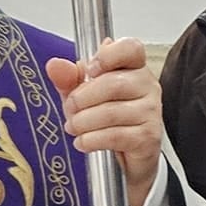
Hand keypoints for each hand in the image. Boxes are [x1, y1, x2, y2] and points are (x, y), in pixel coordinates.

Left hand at [46, 37, 161, 205]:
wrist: (127, 157)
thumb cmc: (106, 120)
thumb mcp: (83, 95)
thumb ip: (68, 79)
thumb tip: (55, 65)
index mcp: (133, 68)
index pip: (131, 48)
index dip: (108, 56)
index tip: (90, 70)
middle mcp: (147, 86)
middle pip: (113, 84)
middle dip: (82, 98)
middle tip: (70, 109)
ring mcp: (151, 112)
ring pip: (111, 112)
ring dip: (83, 122)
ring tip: (74, 127)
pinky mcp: (148, 137)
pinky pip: (114, 136)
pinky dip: (91, 140)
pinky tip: (83, 142)